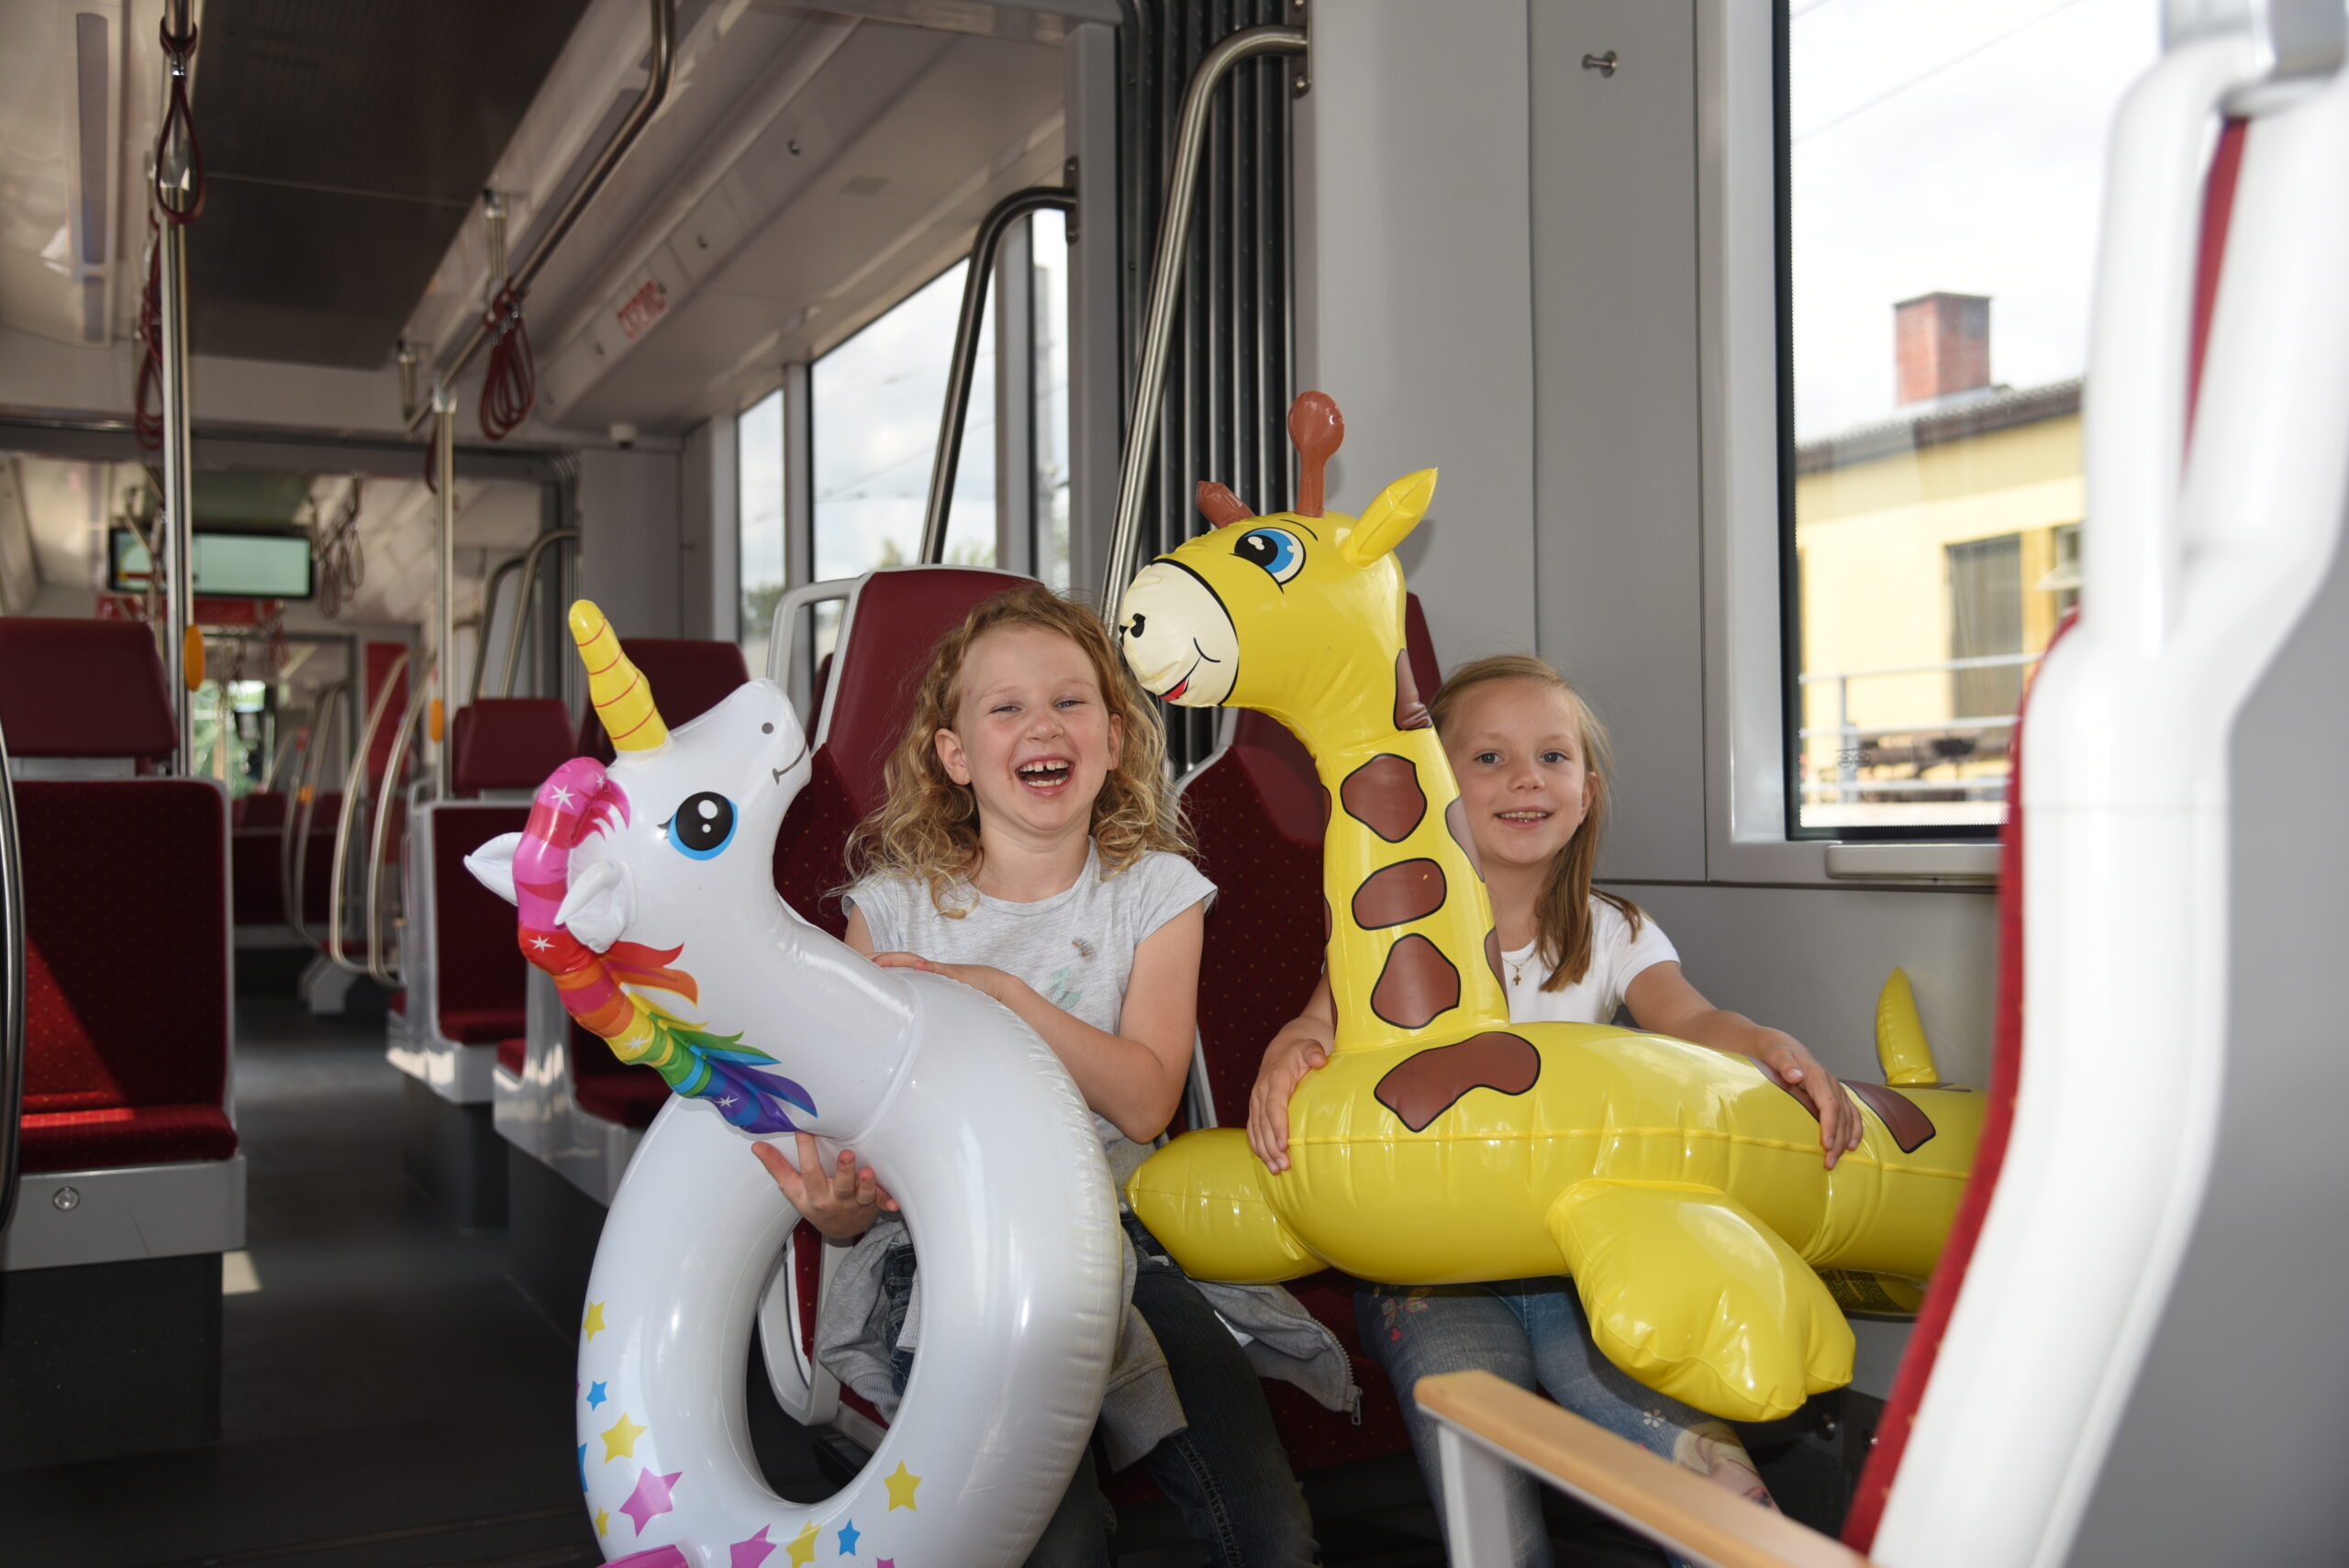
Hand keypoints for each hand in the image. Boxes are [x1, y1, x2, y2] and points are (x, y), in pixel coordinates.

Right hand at [752, 1132, 898, 1239]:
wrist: (838, 1230)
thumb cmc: (814, 1204)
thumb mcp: (793, 1190)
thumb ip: (778, 1167)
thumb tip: (757, 1146)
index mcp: (813, 1194)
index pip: (809, 1172)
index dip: (806, 1150)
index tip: (804, 1129)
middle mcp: (835, 1199)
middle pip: (839, 1185)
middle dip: (844, 1171)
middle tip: (847, 1154)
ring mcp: (855, 1203)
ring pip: (863, 1194)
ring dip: (867, 1184)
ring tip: (869, 1171)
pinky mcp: (872, 1205)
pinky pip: (882, 1204)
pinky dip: (888, 1202)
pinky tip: (895, 1202)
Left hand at [871, 951, 1014, 1003]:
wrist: (996, 986)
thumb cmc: (969, 995)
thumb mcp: (942, 999)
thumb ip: (927, 1001)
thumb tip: (909, 1017)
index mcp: (927, 976)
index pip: (900, 967)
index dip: (882, 966)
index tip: (863, 968)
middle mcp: (931, 970)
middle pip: (902, 960)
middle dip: (882, 959)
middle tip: (861, 961)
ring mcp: (941, 971)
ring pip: (916, 962)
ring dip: (898, 960)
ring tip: (879, 961)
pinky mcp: (955, 975)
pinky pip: (940, 970)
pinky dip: (929, 968)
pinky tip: (917, 966)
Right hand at [1247, 1021, 1331, 1173]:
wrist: (1285, 1046)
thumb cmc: (1301, 1050)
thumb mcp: (1309, 1047)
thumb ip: (1314, 1053)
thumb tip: (1319, 1060)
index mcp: (1275, 1079)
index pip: (1274, 1107)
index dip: (1278, 1127)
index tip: (1284, 1146)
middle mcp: (1261, 1091)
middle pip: (1263, 1123)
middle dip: (1272, 1147)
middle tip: (1284, 1166)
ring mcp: (1256, 1100)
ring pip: (1256, 1129)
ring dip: (1264, 1151)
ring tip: (1276, 1170)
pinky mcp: (1256, 1107)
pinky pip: (1252, 1129)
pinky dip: (1257, 1145)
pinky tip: (1266, 1161)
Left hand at [1758, 1035, 1865, 1168]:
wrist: (1784, 1047)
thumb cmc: (1778, 1053)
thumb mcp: (1777, 1055)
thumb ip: (1785, 1065)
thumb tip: (1795, 1075)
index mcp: (1819, 1077)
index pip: (1830, 1104)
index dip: (1830, 1125)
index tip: (1827, 1144)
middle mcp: (1832, 1084)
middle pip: (1841, 1116)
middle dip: (1838, 1141)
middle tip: (1828, 1163)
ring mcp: (1836, 1090)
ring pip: (1849, 1118)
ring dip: (1846, 1140)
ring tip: (1837, 1160)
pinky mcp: (1836, 1096)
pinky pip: (1852, 1114)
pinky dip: (1855, 1130)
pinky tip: (1852, 1146)